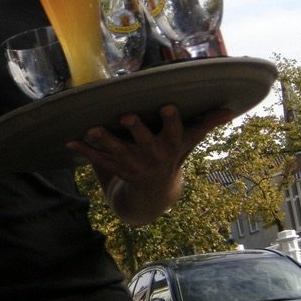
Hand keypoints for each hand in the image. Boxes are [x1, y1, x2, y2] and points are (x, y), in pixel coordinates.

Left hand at [66, 104, 232, 224]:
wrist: (153, 194)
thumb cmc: (171, 157)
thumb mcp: (188, 141)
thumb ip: (205, 123)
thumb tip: (230, 109)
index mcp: (170, 147)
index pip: (174, 132)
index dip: (171, 121)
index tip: (167, 106)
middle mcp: (151, 156)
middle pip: (144, 142)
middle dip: (135, 130)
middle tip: (126, 116)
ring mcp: (132, 164)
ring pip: (118, 152)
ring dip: (105, 140)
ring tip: (92, 129)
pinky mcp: (115, 169)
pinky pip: (98, 160)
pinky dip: (83, 151)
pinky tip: (70, 142)